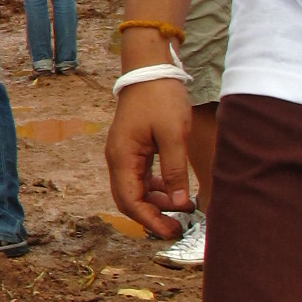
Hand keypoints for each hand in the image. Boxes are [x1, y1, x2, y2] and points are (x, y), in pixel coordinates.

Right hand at [105, 80, 194, 240]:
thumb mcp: (174, 135)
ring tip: (183, 209)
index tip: (172, 231)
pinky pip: (140, 178)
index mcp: (123, 157)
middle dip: (151, 217)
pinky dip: (155, 189)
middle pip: (128, 200)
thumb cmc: (161, 98)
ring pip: (134, 191)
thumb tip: (178, 204)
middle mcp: (118, 159)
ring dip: (155, 204)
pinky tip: (174, 192)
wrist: (151, 70)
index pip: (130, 201)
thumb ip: (175, 171)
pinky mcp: (133, 150)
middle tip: (178, 228)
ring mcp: (123, 154)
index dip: (150, 221)